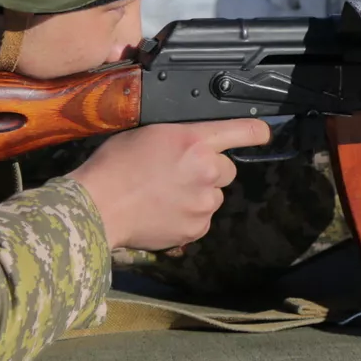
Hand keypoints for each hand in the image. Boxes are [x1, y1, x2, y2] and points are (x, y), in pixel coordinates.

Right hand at [66, 119, 271, 250]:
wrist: (99, 207)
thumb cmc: (113, 166)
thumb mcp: (147, 134)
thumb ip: (179, 136)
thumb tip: (193, 141)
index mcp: (194, 141)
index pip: (244, 131)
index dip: (256, 132)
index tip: (262, 134)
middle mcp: (206, 170)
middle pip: (227, 169)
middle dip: (210, 171)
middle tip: (180, 173)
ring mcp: (203, 203)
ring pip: (213, 196)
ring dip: (198, 195)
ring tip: (166, 196)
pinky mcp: (196, 228)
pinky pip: (202, 220)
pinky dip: (188, 217)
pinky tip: (163, 212)